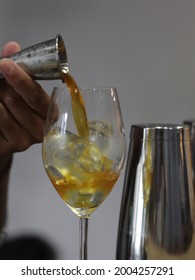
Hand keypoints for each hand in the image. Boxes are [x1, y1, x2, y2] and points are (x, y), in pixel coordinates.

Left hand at [0, 42, 49, 157]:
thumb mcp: (19, 86)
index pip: (36, 96)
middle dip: (2, 86)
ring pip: (0, 111)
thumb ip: (17, 66)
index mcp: (50, 112)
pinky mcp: (10, 147)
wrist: (8, 137)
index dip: (21, 80)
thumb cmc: (16, 107)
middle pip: (15, 102)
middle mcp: (41, 129)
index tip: (5, 64)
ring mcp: (25, 141)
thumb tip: (13, 46)